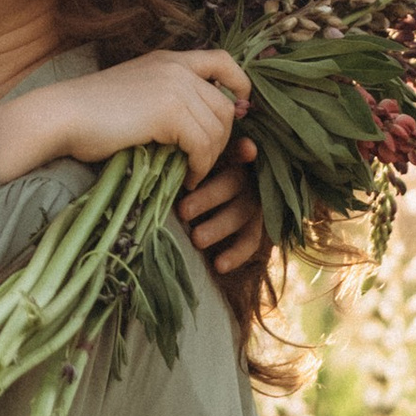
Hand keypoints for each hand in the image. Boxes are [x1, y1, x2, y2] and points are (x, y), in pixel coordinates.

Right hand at [0, 48, 251, 186]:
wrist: (61, 116)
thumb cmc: (89, 114)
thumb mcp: (134, 93)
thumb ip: (166, 97)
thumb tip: (199, 123)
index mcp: (168, 59)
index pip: (223, 61)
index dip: (239, 85)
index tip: (239, 112)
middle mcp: (176, 67)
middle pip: (224, 105)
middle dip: (223, 139)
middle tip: (204, 163)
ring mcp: (174, 86)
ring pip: (218, 128)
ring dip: (210, 158)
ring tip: (193, 175)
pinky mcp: (169, 111)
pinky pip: (203, 144)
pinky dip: (200, 167)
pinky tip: (188, 178)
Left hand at [180, 137, 264, 274]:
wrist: (191, 210)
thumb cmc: (182, 181)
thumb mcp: (182, 169)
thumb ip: (179, 163)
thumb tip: (160, 156)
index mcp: (227, 158)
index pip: (235, 152)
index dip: (242, 151)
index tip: (247, 149)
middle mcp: (244, 177)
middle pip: (233, 183)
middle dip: (208, 198)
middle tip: (183, 211)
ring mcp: (252, 202)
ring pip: (242, 213)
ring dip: (218, 227)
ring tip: (196, 240)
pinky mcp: (254, 227)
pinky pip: (250, 240)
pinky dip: (236, 254)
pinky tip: (218, 265)